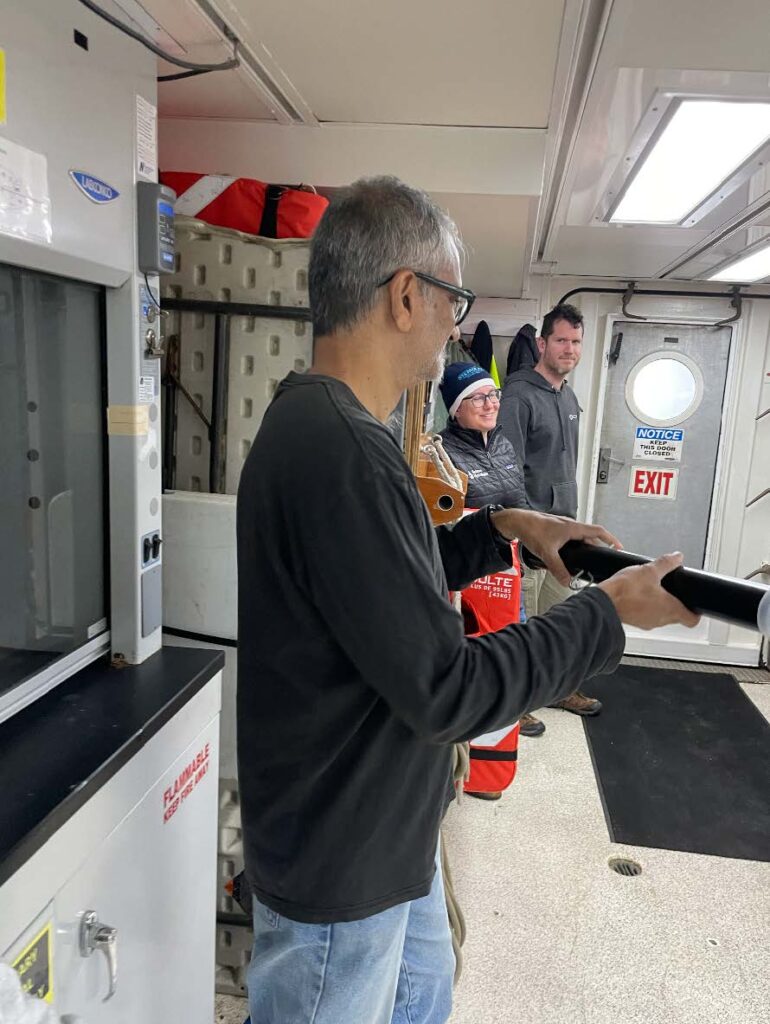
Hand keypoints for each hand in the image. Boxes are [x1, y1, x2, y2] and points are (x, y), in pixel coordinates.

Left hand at [490, 508, 620, 585]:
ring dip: (585, 547)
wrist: (517, 521)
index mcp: (573, 527)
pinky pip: (571, 538)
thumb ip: (558, 568)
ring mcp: (563, 527)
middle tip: (602, 559)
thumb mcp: (547, 553)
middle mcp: (571, 525)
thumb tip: (567, 581)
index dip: (611, 539)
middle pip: (591, 536)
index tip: (619, 547)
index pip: (599, 531)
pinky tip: (570, 555)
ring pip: (580, 538)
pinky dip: (575, 546)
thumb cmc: (532, 530)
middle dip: (598, 548)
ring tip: (588, 560)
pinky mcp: (556, 529)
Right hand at [598, 552, 700, 629]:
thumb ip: (666, 563)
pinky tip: (638, 594)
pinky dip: (646, 607)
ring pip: (660, 616)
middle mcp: (660, 620)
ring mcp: (647, 622)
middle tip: (673, 591)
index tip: (694, 604)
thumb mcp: (649, 570)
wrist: (603, 602)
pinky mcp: (635, 621)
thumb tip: (676, 557)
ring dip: (660, 605)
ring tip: (653, 590)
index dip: (696, 612)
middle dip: (676, 604)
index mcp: (670, 609)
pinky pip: (646, 615)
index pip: (692, 620)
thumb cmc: (625, 591)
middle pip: (677, 617)